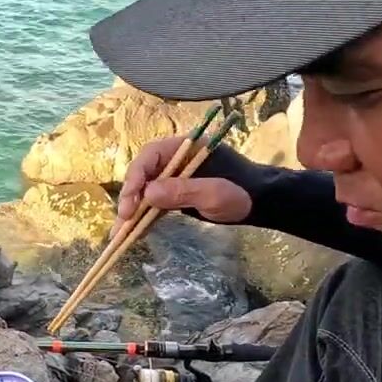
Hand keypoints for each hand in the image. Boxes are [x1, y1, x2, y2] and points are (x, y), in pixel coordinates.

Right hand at [113, 135, 253, 236]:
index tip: (131, 201)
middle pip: (143, 173)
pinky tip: (130, 233)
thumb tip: (148, 193)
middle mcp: (176, 159)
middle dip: (130, 196)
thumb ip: (183, 191)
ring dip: (132, 210)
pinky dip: (142, 218)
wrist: (262, 204)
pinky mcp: (176, 194)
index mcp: (186, 147)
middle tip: (124, 218)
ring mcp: (175, 177)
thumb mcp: (215, 193)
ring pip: (145, 190)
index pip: (151, 155)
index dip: (136, 176)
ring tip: (119, 233)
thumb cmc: (243, 194)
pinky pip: (154, 204)